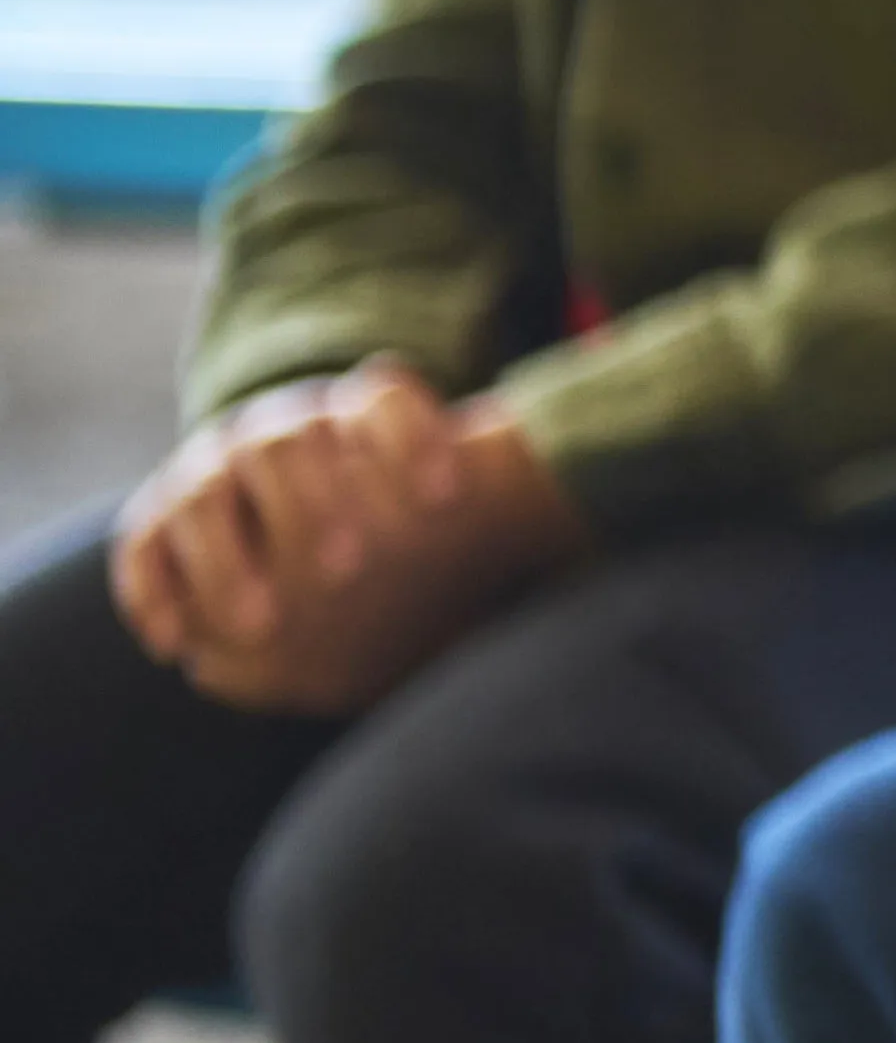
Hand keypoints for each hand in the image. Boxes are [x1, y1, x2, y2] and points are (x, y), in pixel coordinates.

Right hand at [120, 370, 575, 713]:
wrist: (330, 554)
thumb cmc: (417, 537)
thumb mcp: (468, 522)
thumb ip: (513, 510)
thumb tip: (605, 523)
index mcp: (361, 418)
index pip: (384, 398)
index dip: (415, 437)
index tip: (452, 496)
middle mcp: (280, 431)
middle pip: (290, 439)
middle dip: (317, 498)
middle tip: (352, 567)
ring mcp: (211, 472)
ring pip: (205, 492)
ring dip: (232, 558)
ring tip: (266, 625)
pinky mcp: (158, 524)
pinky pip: (141, 547)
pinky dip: (152, 591)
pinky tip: (175, 644)